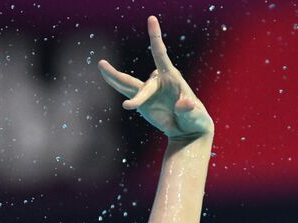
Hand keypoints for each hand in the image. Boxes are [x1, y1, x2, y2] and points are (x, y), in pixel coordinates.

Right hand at [98, 15, 214, 139]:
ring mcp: (148, 90)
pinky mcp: (142, 101)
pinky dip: (114, 83)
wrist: (188, 128)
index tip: (151, 19)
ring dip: (114, 76)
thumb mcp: (195, 115)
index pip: (161, 54)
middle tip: (124, 98)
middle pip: (143, 84)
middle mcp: (157, 80)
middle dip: (136, 94)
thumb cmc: (195, 118)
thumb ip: (188, 109)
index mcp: (172, 77)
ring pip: (128, 82)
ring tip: (101, 65)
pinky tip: (104, 73)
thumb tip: (184, 105)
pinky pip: (126, 91)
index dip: (155, 36)